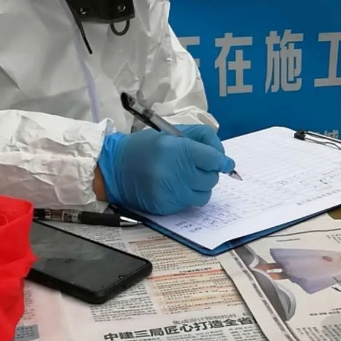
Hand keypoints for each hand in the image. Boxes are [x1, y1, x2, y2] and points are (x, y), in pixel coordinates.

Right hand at [97, 125, 235, 214]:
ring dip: (200, 186)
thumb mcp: (169, 133)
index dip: (223, 161)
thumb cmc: (143, 147)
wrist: (114, 167)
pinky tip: (174, 186)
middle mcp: (176, 172)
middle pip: (211, 178)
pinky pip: (188, 203)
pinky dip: (186, 195)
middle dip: (209, 172)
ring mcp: (171, 192)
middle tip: (198, 166)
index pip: (213, 159)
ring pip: (204, 194)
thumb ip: (198, 139)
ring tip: (187, 178)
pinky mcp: (166, 206)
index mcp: (178, 150)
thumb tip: (221, 155)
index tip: (226, 163)